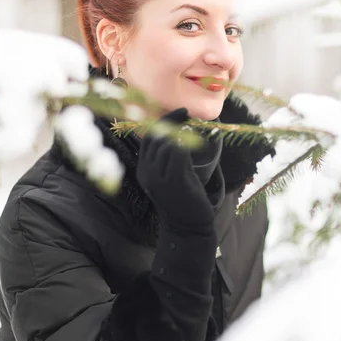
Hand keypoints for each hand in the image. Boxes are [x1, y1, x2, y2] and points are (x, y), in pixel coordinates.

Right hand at [136, 108, 214, 232]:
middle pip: (156, 137)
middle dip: (173, 122)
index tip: (182, 112)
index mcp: (144, 169)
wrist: (188, 227)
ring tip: (194, 136)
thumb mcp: (174, 173)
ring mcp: (158, 178)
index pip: (149, 137)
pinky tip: (196, 144)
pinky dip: (187, 144)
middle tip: (189, 116)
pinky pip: (178, 152)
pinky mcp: (173, 181)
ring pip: (167, 144)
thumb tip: (179, 129)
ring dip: (182, 137)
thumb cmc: (185, 199)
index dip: (164, 121)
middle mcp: (146, 172)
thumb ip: (172, 155)